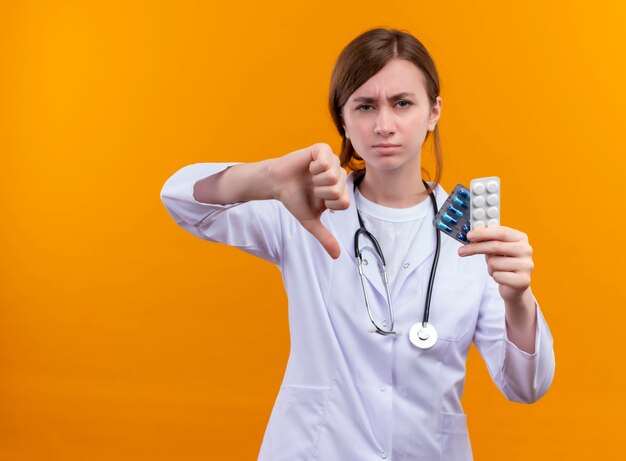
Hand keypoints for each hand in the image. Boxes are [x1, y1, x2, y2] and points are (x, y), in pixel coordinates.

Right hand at [270, 143, 349, 258]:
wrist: (276, 184)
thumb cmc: (294, 199)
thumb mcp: (310, 221)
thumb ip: (325, 237)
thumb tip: (336, 256)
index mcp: (340, 190)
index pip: (345, 202)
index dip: (328, 204)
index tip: (317, 199)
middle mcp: (339, 174)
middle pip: (339, 190)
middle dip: (321, 192)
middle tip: (312, 187)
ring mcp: (332, 161)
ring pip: (334, 176)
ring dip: (316, 180)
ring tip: (310, 177)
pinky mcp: (322, 150)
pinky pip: (326, 161)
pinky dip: (314, 167)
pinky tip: (309, 166)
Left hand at [457, 226, 533, 303]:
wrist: (515, 286)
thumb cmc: (503, 263)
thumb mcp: (495, 249)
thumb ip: (486, 240)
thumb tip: (471, 235)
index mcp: (521, 238)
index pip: (501, 232)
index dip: (483, 233)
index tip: (469, 235)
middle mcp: (526, 250)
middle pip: (495, 246)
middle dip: (475, 248)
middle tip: (461, 251)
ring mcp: (527, 265)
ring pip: (494, 263)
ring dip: (490, 267)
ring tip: (496, 269)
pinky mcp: (523, 281)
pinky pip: (497, 276)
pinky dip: (494, 276)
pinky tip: (501, 277)